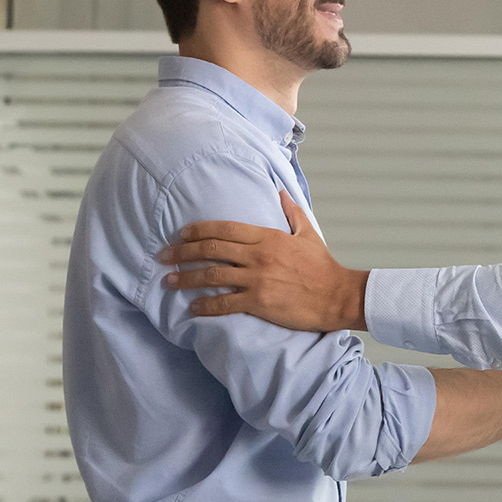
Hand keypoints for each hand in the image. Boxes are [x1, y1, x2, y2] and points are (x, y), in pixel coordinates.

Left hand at [160, 193, 367, 332]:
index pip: (224, 228)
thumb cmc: (323, 267)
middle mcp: (258, 255)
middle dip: (182, 252)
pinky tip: (192, 309)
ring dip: (186, 278)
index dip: (198, 230)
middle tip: (164, 257)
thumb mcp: (308, 233)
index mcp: (267, 236)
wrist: (337, 295)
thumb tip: (280, 192)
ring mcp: (257, 279)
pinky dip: (205, 306)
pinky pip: (224, 303)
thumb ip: (291, 212)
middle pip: (210, 249)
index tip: (181, 234)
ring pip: (211, 276)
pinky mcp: (259, 302)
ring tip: (169, 281)